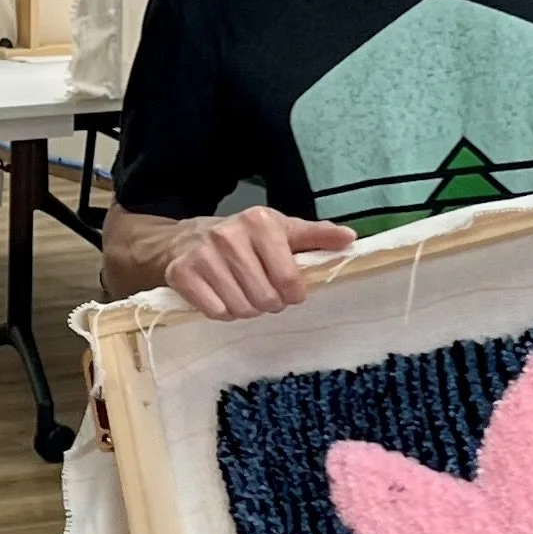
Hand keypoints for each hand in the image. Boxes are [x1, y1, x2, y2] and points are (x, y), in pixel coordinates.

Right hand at [164, 204, 356, 317]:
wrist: (184, 239)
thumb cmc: (243, 238)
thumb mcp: (281, 230)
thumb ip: (317, 236)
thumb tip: (350, 238)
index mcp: (261, 221)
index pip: (289, 278)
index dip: (292, 293)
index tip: (286, 288)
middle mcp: (230, 235)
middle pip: (265, 298)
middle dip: (268, 302)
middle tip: (260, 290)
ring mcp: (204, 255)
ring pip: (241, 308)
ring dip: (245, 309)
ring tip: (240, 292)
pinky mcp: (182, 273)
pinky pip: (216, 312)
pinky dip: (222, 312)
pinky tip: (220, 296)